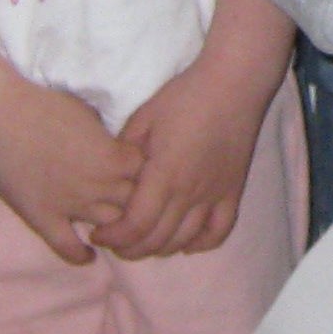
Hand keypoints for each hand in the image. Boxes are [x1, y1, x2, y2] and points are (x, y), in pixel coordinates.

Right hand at [0, 80, 141, 263]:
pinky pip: (68, 248)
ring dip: (111, 225)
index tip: (135, 171)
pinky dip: (80, 255)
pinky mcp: (43, 218)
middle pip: (133, 203)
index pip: (146, 174)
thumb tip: (115, 145)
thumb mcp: (89, 114)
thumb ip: (106, 137)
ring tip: (110, 225)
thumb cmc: (44, 106)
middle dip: (132, 199)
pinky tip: (87, 255)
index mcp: (114, 158)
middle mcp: (99, 185)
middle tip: (125, 198)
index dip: (142, 172)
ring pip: (108, 227)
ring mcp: (72, 205)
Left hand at [101, 67, 264, 259]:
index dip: (114, 237)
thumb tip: (109, 175)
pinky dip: (200, 244)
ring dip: (159, 249)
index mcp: (164, 175)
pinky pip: (219, 231)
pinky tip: (185, 242)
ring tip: (143, 241)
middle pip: (157, 241)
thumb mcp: (143, 118)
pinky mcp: (233, 191)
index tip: (99, 233)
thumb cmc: (185, 97)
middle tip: (115, 241)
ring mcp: (214, 195)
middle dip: (130, 249)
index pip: (135, 226)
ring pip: (184, 241)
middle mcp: (190, 193)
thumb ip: (124, 152)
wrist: (233, 84)